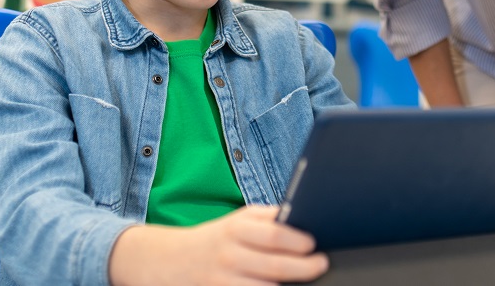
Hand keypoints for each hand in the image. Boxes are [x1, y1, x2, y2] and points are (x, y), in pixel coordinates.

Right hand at [108, 205, 328, 285]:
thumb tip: (303, 215)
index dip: (298, 241)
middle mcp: (230, 256)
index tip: (314, 244)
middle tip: (321, 264)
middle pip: (275, 266)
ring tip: (306, 280)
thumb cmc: (218, 238)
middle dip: (304, 268)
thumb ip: (269, 217)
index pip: (273, 235)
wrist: (173, 261)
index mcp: (236, 229)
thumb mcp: (239, 219)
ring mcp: (225, 281)